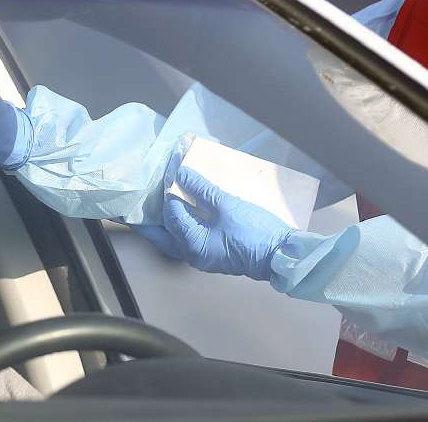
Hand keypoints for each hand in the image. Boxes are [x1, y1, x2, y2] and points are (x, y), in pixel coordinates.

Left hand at [155, 167, 293, 280]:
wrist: (280, 254)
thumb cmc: (254, 233)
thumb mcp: (227, 206)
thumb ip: (202, 190)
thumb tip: (182, 175)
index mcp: (192, 245)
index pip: (172, 215)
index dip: (169, 192)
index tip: (171, 171)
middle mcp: (193, 255)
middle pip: (165, 234)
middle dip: (155, 216)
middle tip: (146, 199)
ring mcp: (203, 256)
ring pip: (176, 237)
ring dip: (169, 220)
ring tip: (161, 203)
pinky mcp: (213, 252)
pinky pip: (190, 238)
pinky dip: (184, 224)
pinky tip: (186, 211)